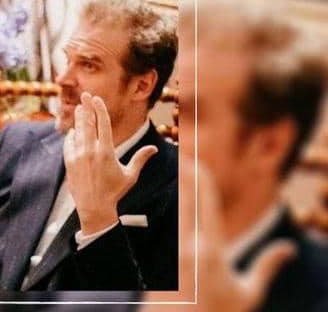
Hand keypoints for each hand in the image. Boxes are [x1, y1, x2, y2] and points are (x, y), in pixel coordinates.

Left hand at [63, 92, 156, 233]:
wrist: (94, 208)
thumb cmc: (114, 191)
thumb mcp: (130, 175)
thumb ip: (140, 159)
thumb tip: (154, 148)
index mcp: (107, 152)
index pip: (103, 124)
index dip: (99, 109)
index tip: (96, 98)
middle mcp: (91, 152)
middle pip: (88, 123)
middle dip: (86, 107)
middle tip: (85, 94)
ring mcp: (78, 156)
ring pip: (77, 132)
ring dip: (79, 119)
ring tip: (80, 109)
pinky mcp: (69, 162)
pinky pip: (68, 144)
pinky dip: (71, 136)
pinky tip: (73, 131)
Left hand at [142, 158, 295, 311]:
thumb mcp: (247, 295)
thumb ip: (266, 267)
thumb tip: (289, 247)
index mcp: (211, 253)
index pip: (206, 206)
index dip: (202, 180)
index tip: (198, 159)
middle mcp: (186, 250)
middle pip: (184, 202)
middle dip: (183, 175)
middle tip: (178, 149)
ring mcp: (166, 256)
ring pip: (168, 213)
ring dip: (169, 190)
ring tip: (167, 167)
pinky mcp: (154, 263)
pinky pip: (155, 230)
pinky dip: (158, 211)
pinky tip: (156, 198)